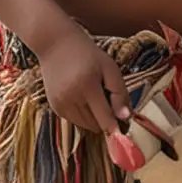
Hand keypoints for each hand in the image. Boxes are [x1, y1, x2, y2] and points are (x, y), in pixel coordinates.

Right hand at [37, 20, 129, 134]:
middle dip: (106, 119)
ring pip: (85, 126)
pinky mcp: (55, 107)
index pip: (104, 118)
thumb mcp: (110, 68)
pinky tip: (83, 98)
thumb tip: (126, 117)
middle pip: (95, 125)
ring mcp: (60, 103)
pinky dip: (83, 115)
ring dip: (95, 118)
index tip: (123, 137)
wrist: (56, 44)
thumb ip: (120, 93)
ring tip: (95, 97)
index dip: (115, 129)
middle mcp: (71, 97)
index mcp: (87, 86)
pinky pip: (75, 121)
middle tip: (109, 101)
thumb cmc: (88, 54)